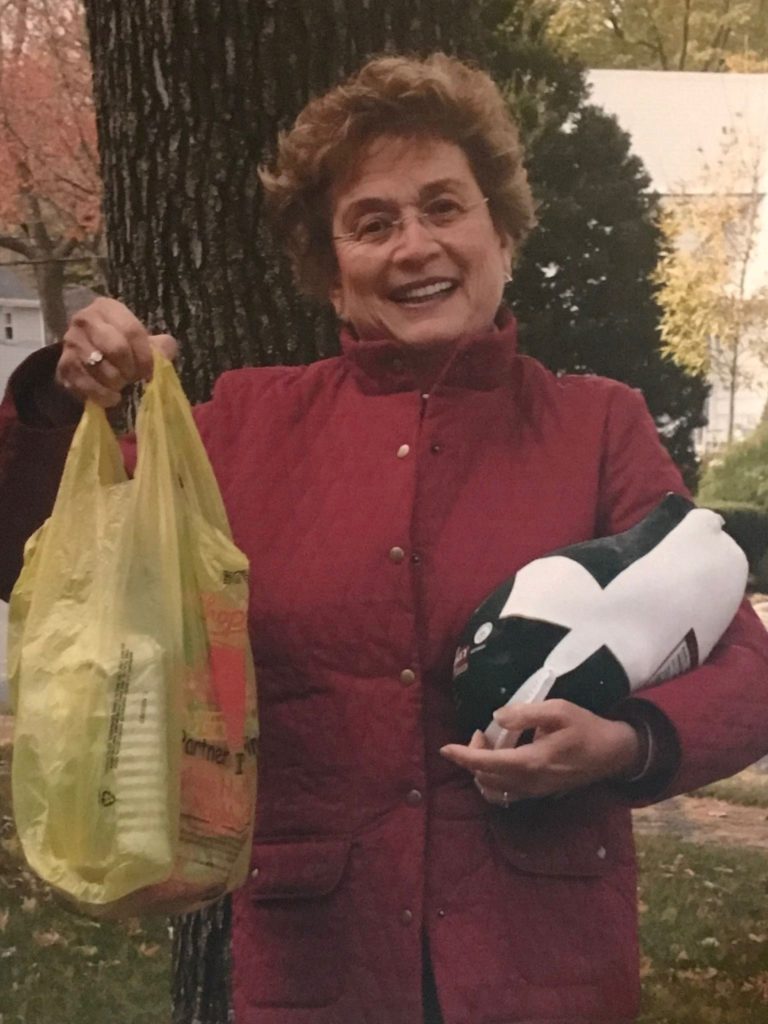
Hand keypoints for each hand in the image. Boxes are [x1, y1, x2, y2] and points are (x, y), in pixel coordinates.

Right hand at [56, 297, 177, 406]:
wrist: (88, 362)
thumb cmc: (122, 348)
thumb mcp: (143, 342)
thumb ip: (160, 346)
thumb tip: (165, 352)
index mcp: (107, 308)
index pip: (132, 331)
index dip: (145, 356)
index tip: (150, 372)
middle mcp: (85, 320)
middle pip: (117, 349)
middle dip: (130, 369)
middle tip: (133, 377)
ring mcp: (71, 342)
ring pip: (102, 369)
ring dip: (117, 383)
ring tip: (121, 384)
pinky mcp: (64, 365)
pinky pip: (88, 386)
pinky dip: (104, 396)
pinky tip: (112, 397)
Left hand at [440, 699, 641, 805]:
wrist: (612, 753)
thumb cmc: (586, 728)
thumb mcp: (558, 711)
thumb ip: (526, 714)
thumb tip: (497, 717)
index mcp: (532, 762)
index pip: (486, 764)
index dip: (463, 756)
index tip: (445, 749)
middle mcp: (529, 783)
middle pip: (485, 777)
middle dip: (473, 756)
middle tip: (482, 733)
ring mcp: (534, 792)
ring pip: (493, 788)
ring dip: (482, 769)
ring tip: (490, 745)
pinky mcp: (538, 793)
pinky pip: (505, 792)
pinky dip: (493, 777)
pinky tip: (500, 759)